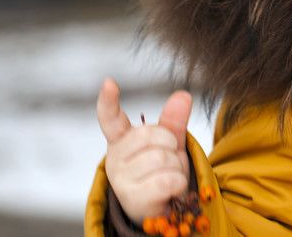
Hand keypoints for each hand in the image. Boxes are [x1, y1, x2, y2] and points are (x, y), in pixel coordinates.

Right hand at [97, 78, 192, 224]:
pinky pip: (168, 180)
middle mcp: (115, 158)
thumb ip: (174, 121)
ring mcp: (121, 179)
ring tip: (168, 176)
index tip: (108, 83)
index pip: (110, 118)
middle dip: (171, 145)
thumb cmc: (161, 171)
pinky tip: (170, 189)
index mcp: (122, 140)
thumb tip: (183, 96)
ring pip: (162, 158)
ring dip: (176, 167)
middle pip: (152, 135)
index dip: (108, 101)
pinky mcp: (133, 198)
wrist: (160, 207)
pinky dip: (178, 183)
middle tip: (168, 158)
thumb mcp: (170, 143)